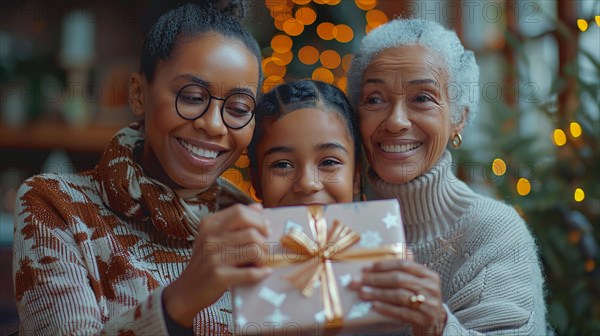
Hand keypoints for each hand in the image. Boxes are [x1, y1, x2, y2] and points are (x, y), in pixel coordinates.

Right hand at [163, 204, 271, 326]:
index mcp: (209, 224)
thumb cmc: (206, 262)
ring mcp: (214, 257)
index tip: (265, 229)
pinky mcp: (219, 276)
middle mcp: (210, 237)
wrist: (187, 290)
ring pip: (254, 250)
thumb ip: (236, 221)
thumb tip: (258, 207)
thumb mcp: (215, 237)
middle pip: (251, 231)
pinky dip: (261, 273)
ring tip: (260, 262)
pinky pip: (250, 272)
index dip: (258, 219)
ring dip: (263, 258)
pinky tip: (263, 272)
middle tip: (264, 249)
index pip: (240, 212)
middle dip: (264, 241)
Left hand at [349, 259, 446, 334]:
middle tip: (358, 280)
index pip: (404, 264)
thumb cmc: (421, 298)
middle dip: (375, 279)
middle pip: (399, 279)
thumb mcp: (419, 282)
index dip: (383, 265)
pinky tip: (374, 305)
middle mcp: (431, 287)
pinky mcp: (424, 319)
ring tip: (363, 292)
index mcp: (429, 275)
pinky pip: (402, 312)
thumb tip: (403, 248)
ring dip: (378, 293)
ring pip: (399, 295)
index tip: (366, 268)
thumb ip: (409, 268)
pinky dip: (386, 308)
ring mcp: (429, 304)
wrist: (435, 322)